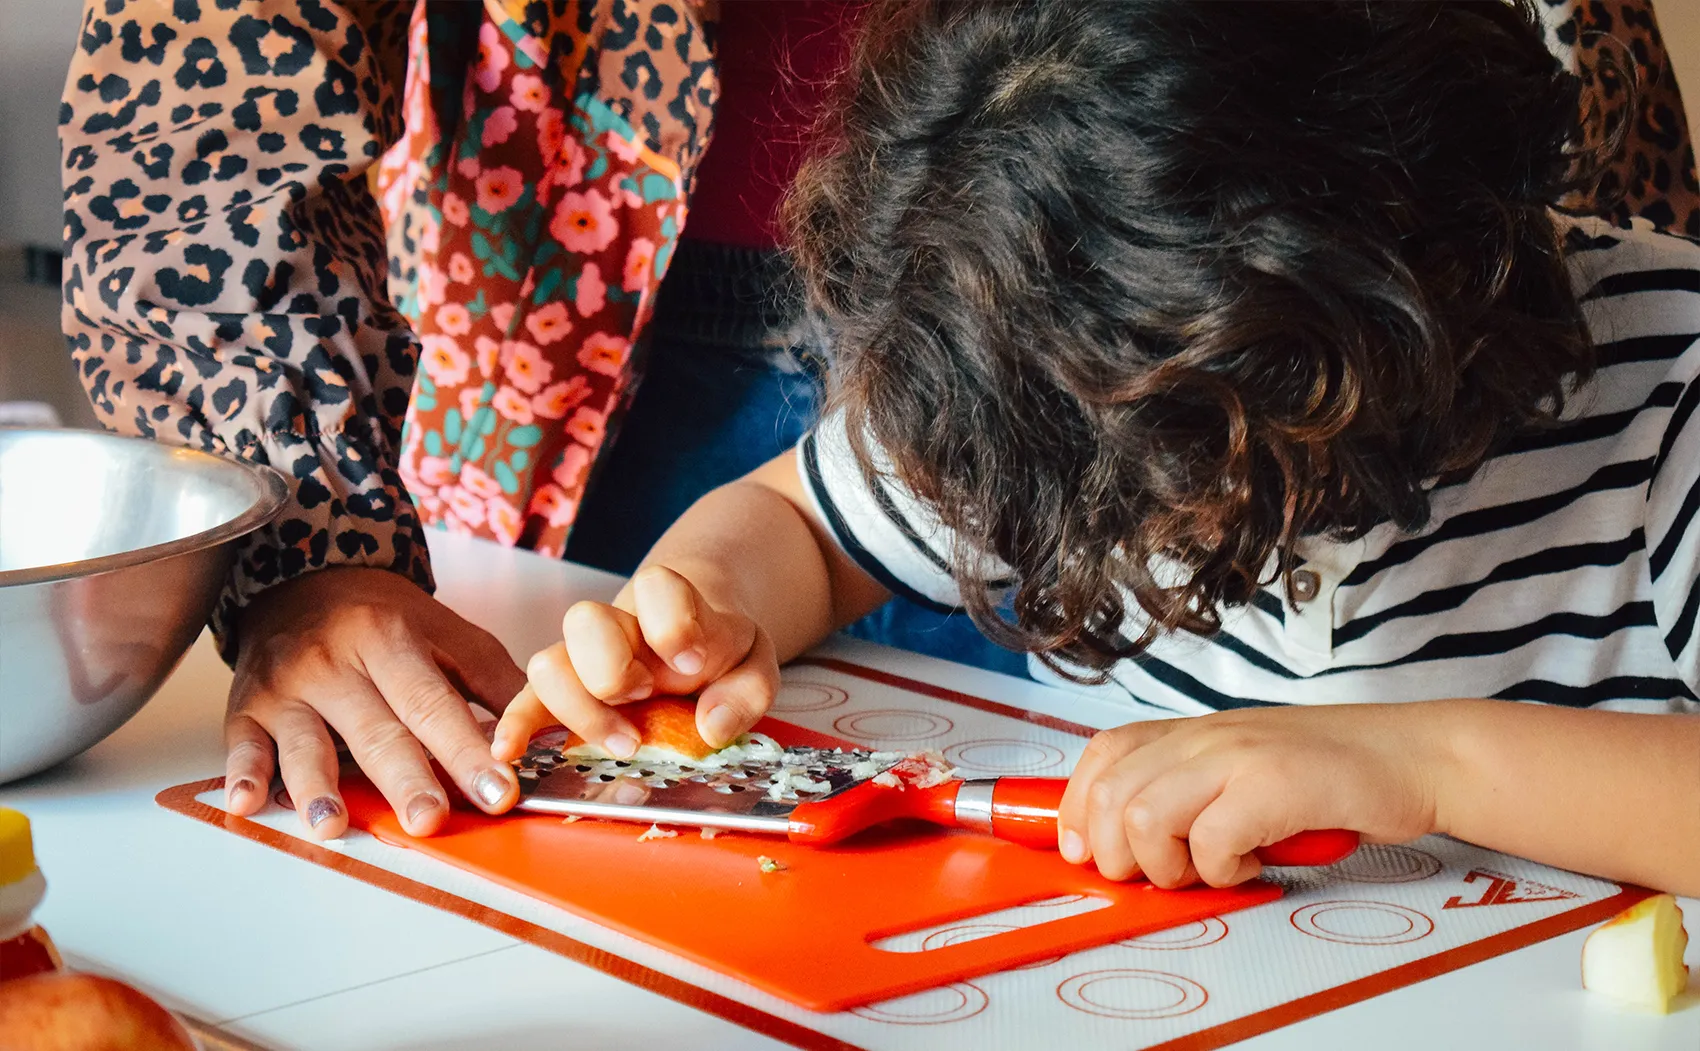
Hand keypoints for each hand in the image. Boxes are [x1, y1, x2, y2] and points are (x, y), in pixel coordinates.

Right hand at [225, 567, 526, 838]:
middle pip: (375, 729)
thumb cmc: (383, 617)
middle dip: (404, 778)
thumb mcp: (446, 632)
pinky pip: (243, 743)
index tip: (497, 790)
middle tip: (429, 820)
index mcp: (390, 639)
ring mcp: (288, 686)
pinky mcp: (249, 707)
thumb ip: (492, 681)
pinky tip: (249, 802)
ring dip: (317, 787)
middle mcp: (336, 662)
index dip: (466, 750)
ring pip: (306, 742)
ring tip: (333, 826)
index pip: (434, 703)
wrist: (303, 578)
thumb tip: (541, 734)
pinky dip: (244, 774)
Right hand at [492, 565, 778, 761]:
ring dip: (578, 706)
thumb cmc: (719, 651)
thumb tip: (713, 727)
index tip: (691, 663)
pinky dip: (516, 725)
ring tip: (624, 740)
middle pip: (585, 620)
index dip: (671, 624)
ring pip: (548, 662)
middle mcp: (619, 627)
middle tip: (644, 699)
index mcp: (671, 607)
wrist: (693, 640)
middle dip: (611, 669)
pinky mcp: (564, 694)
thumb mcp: (755, 663)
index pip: (658, 587)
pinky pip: (527, 702)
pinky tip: (510, 752)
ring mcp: (585, 659)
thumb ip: (747, 690)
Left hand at [1057, 703, 1445, 886]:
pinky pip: (1210, 842)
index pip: (1102, 755)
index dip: (1077, 809)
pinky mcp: (1273, 785)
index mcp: (1193, 731)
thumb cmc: (1332, 773)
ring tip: (1210, 869)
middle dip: (1119, 855)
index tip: (1087, 851)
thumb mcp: (1244, 770)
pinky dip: (1224, 871)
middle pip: (1109, 795)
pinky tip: (1254, 864)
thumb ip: (1191, 792)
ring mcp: (1238, 755)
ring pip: (1143, 818)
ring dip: (1168, 866)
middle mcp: (1206, 736)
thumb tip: (1129, 845)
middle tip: (1164, 872)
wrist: (1413, 757)